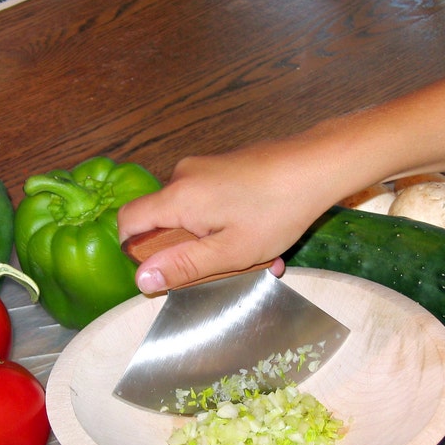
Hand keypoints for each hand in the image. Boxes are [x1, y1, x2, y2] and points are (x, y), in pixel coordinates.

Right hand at [118, 138, 339, 292]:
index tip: (165, 267)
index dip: (134, 249)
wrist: (317, 165)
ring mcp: (204, 168)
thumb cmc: (276, 212)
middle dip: (188, 249)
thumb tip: (142, 280)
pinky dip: (224, 221)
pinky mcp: (222, 166)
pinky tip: (256, 232)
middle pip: (162, 220)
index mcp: (178, 197)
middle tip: (225, 265)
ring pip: (190, 213)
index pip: (128, 221)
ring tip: (251, 252)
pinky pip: (208, 200)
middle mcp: (183, 176)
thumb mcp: (230, 252)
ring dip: (212, 238)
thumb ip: (183, 266)